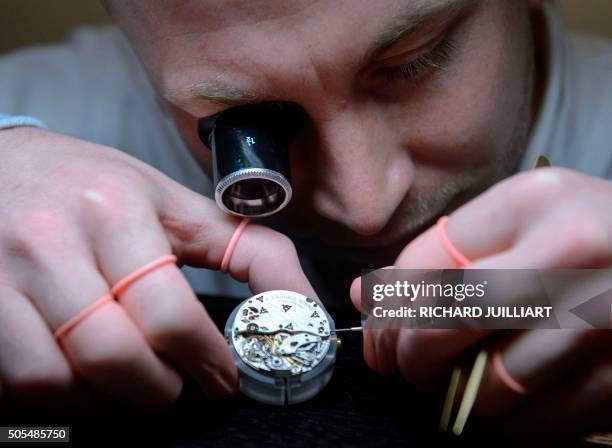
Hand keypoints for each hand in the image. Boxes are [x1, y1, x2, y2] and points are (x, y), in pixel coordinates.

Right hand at [0, 127, 316, 410]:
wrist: (8, 166)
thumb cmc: (99, 186)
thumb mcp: (177, 204)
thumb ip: (248, 249)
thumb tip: (304, 305)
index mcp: (116, 210)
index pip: (169, 312)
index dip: (204, 361)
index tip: (222, 378)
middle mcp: (52, 240)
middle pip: (113, 354)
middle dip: (159, 389)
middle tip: (177, 385)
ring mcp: (4, 274)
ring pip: (56, 379)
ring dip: (107, 400)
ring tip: (134, 384)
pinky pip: (15, 379)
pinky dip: (58, 396)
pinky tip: (84, 377)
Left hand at [351, 167, 611, 435]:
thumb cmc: (589, 235)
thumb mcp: (523, 218)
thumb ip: (447, 252)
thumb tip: (364, 299)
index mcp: (531, 203)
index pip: (422, 266)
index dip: (386, 311)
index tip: (380, 337)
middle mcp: (570, 253)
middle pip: (442, 326)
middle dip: (412, 359)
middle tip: (413, 366)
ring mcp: (605, 318)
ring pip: (488, 387)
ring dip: (466, 395)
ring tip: (474, 376)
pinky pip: (540, 423)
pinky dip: (514, 421)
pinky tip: (517, 396)